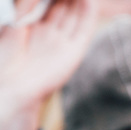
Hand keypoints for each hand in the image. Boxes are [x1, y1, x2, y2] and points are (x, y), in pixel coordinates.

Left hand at [0, 0, 97, 129]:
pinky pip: (83, 29)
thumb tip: (29, 3)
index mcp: (32, 29)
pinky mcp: (73, 52)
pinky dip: (88, 14)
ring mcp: (62, 43)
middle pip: (64, 6)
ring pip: (75, 14)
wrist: (11, 87)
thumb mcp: (10, 29)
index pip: (49, 4)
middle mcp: (50, 34)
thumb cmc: (4, 60)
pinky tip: (89, 1)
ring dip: (79, 1)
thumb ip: (23, 13)